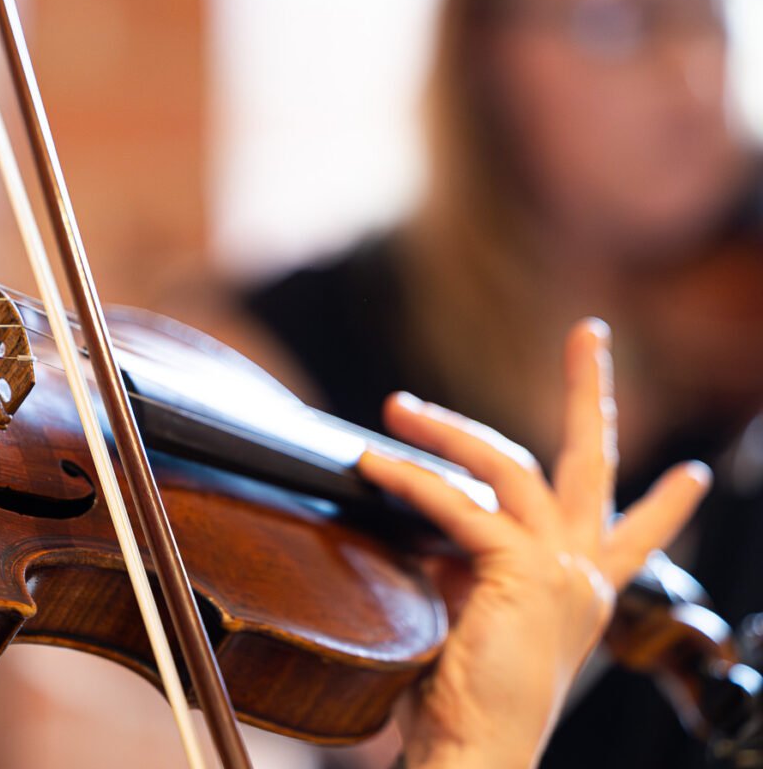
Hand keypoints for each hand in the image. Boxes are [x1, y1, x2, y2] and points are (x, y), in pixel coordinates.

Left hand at [356, 319, 709, 768]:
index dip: (664, 505)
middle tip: (590, 335)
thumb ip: (465, 567)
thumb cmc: (461, 702)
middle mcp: (584, 576)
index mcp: (582, 593)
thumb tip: (427, 523)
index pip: (633, 535)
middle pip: (595, 463)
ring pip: (510, 466)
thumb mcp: (472, 618)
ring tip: (398, 407)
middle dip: (591, 390)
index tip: (690, 475)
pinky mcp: (521, 573)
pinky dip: (407, 479)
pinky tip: (371, 463)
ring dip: (448, 429)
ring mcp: (560, 570)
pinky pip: (457, 504)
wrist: (474, 756)